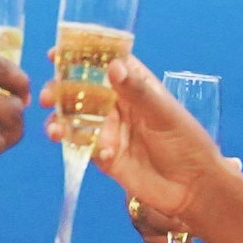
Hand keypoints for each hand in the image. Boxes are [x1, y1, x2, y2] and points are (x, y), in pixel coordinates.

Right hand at [63, 58, 235, 232]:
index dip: (81, 57)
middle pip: (82, 92)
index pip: (106, 65)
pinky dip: (81, 147)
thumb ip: (137, 92)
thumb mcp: (164, 114)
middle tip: (47, 97)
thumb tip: (113, 66)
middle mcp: (120, 107)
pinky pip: (84, 147)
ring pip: (77, 120)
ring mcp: (111, 132)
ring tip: (54, 130)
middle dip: (61, 92)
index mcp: (137, 88)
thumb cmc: (188, 143)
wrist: (194, 188)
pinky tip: (99, 153)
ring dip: (61, 121)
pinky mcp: (106, 157)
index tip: (55, 54)